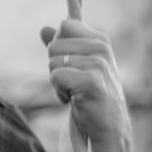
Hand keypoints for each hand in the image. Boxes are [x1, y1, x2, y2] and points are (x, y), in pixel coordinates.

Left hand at [41, 19, 130, 144]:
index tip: (72, 64)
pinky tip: (75, 99)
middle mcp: (101, 48)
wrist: (109, 126)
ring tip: (76, 92)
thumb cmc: (91, 95)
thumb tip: (43, 29)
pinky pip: (56, 76)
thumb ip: (62, 46)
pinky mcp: (91, 81)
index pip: (65, 25)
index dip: (59, 47)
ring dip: (58, 82)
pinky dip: (60, 91)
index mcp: (100, 40)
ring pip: (53, 62)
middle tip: (74, 83)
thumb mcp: (78, 66)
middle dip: (56, 67)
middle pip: (54, 45)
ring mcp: (98, 64)